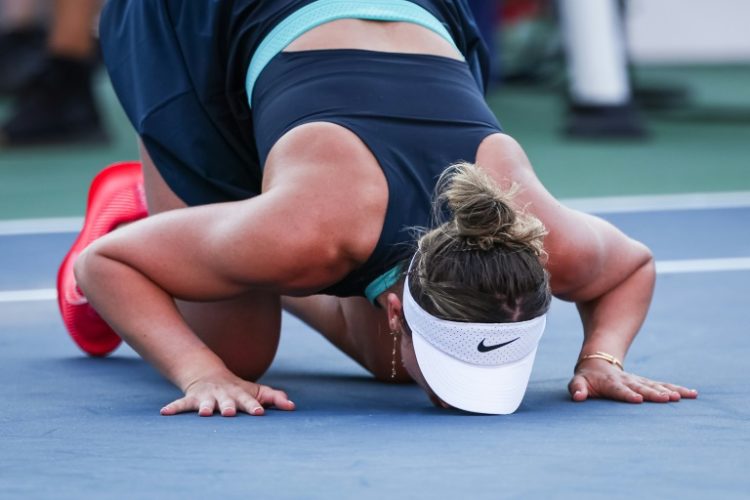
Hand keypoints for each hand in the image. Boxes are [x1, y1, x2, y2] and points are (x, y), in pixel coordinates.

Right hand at [160, 371, 295, 416]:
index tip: (260, 413)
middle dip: (228, 407)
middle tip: (229, 413)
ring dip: (203, 408)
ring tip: (202, 414)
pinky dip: (172, 408)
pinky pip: (181, 404)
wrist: (209, 375)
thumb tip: (292, 406)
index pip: (249, 401)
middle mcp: (223, 395)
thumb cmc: (238, 389)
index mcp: (239, 394)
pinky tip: (164, 413)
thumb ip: (274, 397)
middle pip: (226, 402)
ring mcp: (206, 397)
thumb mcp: (256, 391)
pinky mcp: (191, 399)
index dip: (254, 406)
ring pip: (204, 403)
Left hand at [568, 358, 697, 403]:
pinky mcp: (647, 383)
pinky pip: (664, 385)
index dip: (627, 394)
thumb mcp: (578, 382)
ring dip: (669, 391)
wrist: (598, 362)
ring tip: (682, 397)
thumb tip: (578, 397)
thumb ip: (577, 389)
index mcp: (610, 383)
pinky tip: (692, 394)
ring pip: (656, 385)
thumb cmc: (587, 379)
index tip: (638, 399)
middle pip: (642, 387)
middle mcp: (627, 381)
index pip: (619, 390)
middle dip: (654, 393)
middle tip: (667, 398)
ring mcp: (639, 381)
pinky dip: (677, 389)